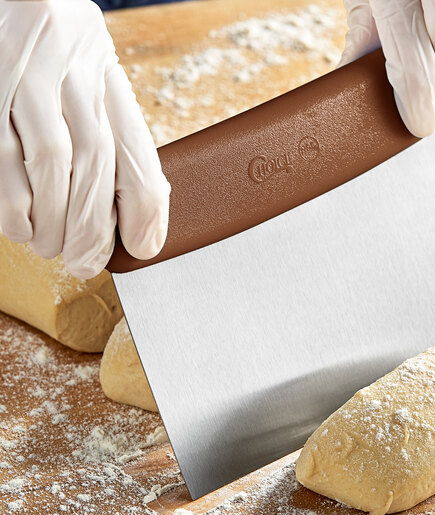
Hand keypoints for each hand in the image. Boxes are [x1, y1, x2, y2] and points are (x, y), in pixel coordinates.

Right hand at [0, 0, 169, 278]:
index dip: (145, 209)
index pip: (138, 150)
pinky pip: (2, 155)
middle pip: (95, 163)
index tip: (144, 247)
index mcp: (107, 75)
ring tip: (52, 247)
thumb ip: (113, 137)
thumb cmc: (55, 56)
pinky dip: (14, 201)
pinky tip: (21, 225)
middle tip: (87, 263)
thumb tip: (132, 214)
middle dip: (93, 226)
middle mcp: (72, 72)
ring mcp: (25, 77)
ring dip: (54, 219)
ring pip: (51, 162)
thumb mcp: (94, 84)